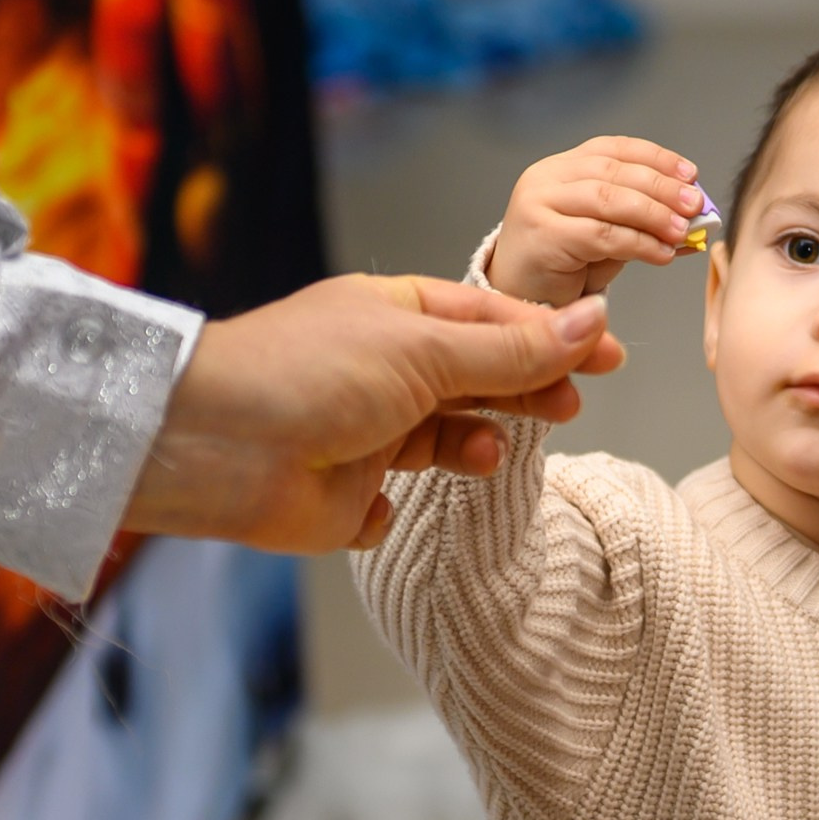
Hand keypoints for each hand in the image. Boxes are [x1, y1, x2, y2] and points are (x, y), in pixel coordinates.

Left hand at [122, 274, 625, 552]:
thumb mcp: (424, 350)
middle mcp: (384, 370)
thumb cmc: (306, 374)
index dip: (552, 337)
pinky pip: (393, 503)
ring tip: (491, 451)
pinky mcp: (346, 496)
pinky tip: (384, 497)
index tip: (607, 357)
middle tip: (569, 406)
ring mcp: (365, 433)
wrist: (211, 445)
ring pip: (449, 440)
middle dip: (526, 390)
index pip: (493, 321)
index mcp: (398, 315)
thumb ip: (512, 349)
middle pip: (479, 378)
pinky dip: (399, 504)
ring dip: (479, 443)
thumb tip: (591, 323)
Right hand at [487, 136, 707, 305]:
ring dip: (652, 214)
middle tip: (694, 204)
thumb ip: (644, 223)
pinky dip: (637, 243)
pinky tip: (661, 253)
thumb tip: (695, 220)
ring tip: (682, 230)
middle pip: (614, 172)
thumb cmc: (564, 266)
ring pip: (607, 199)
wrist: (520, 300)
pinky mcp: (540, 234)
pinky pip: (599, 234)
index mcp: (564, 167)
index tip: (690, 174)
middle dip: (661, 188)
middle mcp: (547, 177)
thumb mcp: (610, 236)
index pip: (615, 149)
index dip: (657, 158)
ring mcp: (538, 203)